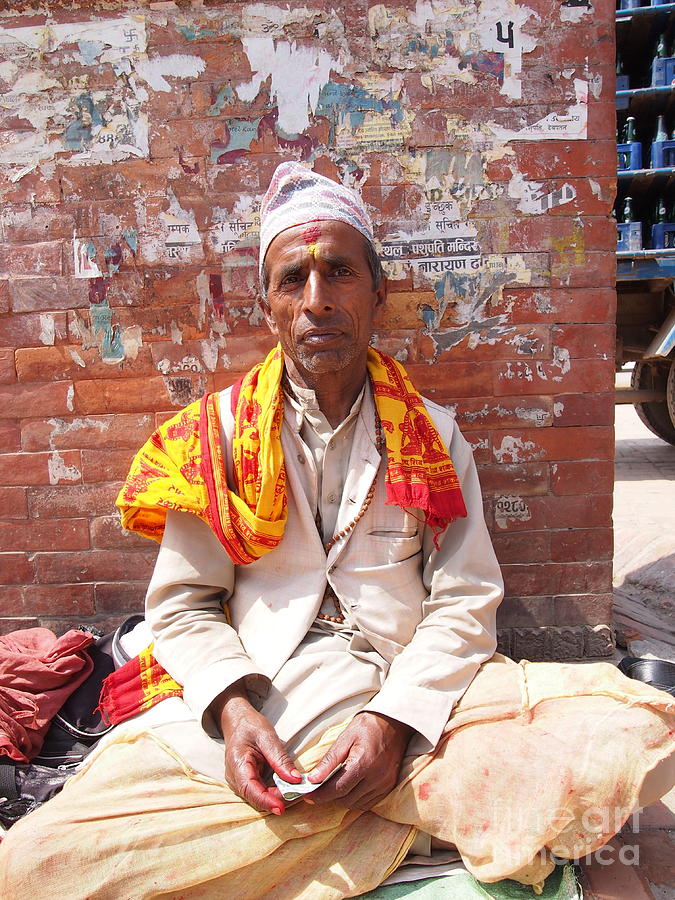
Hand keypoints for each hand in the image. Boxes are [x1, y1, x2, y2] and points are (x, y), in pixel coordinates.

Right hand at [212, 680, 300, 815]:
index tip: (282, 808)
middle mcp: (234, 777)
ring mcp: (238, 781)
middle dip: (276, 800)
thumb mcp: (267, 736)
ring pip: (257, 798)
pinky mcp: (245, 782)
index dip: (266, 801)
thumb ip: (280, 758)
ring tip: (295, 792)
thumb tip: (295, 779)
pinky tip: (286, 789)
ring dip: (276, 798)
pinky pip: (259, 793)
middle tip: (299, 795)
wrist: (237, 721)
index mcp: (237, 763)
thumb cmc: (250, 725)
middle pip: (255, 797)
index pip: (250, 789)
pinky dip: (272, 794)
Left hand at [305, 712, 412, 809]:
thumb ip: (329, 760)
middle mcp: (377, 777)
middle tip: (319, 788)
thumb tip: (312, 779)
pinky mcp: (390, 786)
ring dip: (343, 798)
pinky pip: (368, 802)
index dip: (320, 795)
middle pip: (346, 800)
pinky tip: (351, 787)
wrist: (394, 722)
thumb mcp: (344, 738)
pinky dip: (356, 799)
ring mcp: (385, 783)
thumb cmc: (367, 727)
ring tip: (335, 785)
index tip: (307, 795)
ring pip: (356, 804)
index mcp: (363, 762)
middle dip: (330, 796)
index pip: (337, 789)